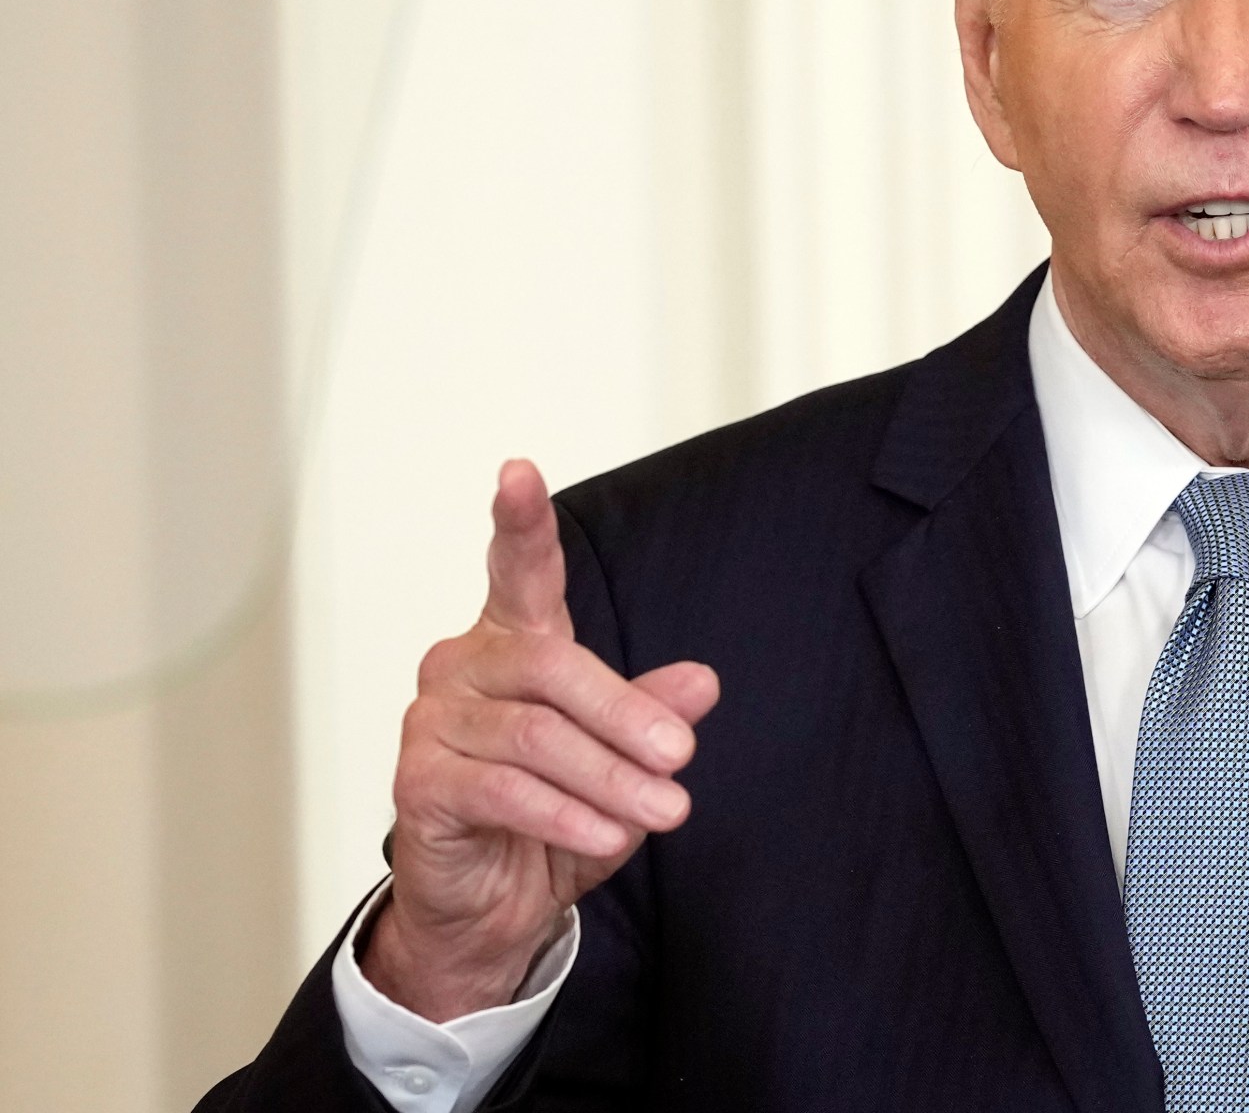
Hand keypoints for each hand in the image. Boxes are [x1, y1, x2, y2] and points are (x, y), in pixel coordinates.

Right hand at [362, 460, 719, 1021]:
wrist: (495, 905)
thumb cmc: (553, 818)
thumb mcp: (621, 764)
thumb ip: (652, 716)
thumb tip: (702, 683)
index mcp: (515, 644)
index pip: (518, 571)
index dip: (519, 522)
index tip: (518, 470)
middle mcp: (464, 668)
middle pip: (550, 666)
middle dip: (625, 714)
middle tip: (681, 757)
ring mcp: (433, 722)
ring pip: (534, 735)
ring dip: (609, 778)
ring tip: (663, 811)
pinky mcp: (418, 782)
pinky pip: (502, 789)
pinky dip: (563, 813)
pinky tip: (605, 836)